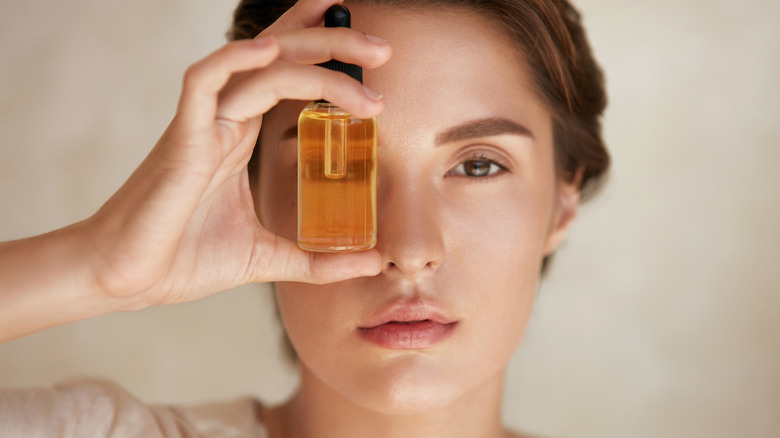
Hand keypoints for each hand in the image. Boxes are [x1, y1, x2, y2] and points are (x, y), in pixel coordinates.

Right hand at [0, 0, 392, 341]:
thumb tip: (374, 262)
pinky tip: (271, 52)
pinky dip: (235, 61)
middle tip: (383, 47)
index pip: (285, 76)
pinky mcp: (181, 141)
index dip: (321, 51)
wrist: (126, 280)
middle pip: (281, 58)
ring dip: (313, 53)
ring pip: (258, 64)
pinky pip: (203, 82)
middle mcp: (225, 120)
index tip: (369, 51)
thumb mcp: (267, 258)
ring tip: (368, 60)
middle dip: (332, 41)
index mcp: (240, 137)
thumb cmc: (182, 260)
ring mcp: (203, 126)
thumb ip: (318, 260)